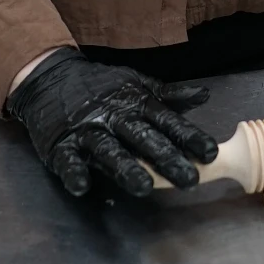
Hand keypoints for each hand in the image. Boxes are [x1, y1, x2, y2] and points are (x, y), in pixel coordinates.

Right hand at [6, 49, 217, 197]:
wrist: (53, 76)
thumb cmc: (103, 87)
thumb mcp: (138, 85)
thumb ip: (170, 96)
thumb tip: (205, 94)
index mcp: (136, 104)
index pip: (168, 122)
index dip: (189, 137)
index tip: (211, 152)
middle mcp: (115, 117)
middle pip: (144, 139)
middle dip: (167, 158)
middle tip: (190, 179)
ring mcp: (87, 130)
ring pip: (109, 150)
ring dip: (126, 168)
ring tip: (144, 187)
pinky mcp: (60, 144)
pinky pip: (68, 160)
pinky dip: (74, 172)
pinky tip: (83, 186)